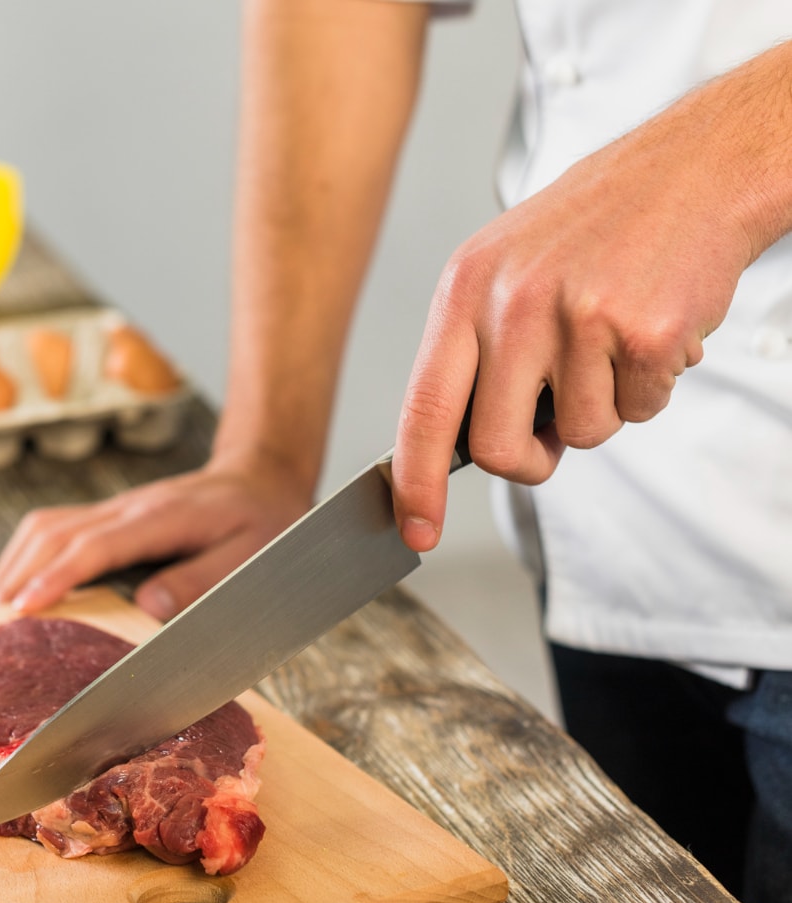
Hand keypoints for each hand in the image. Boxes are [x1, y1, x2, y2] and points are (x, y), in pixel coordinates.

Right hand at [0, 457, 311, 619]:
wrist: (261, 477)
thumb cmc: (263, 524)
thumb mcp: (250, 557)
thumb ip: (201, 581)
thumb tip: (145, 605)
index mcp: (162, 518)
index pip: (96, 545)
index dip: (58, 576)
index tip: (24, 608)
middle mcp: (127, 507)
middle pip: (53, 532)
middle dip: (15, 575)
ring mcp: (113, 507)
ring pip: (43, 527)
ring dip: (11, 566)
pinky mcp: (106, 516)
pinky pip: (52, 530)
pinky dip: (23, 558)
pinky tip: (11, 589)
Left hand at [390, 95, 761, 551]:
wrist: (695, 167)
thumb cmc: (597, 225)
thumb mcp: (507, 268)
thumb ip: (479, 350)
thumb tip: (462, 443)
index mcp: (465, 289)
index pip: (423, 407)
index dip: (414, 481)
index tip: (415, 529)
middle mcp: (511, 303)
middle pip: (495, 446)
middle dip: (528, 459)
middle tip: (554, 431)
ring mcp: (577, 316)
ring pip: (580, 433)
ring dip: (606, 407)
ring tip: (616, 342)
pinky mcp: (643, 331)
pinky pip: (640, 409)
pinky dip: (654, 386)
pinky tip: (655, 329)